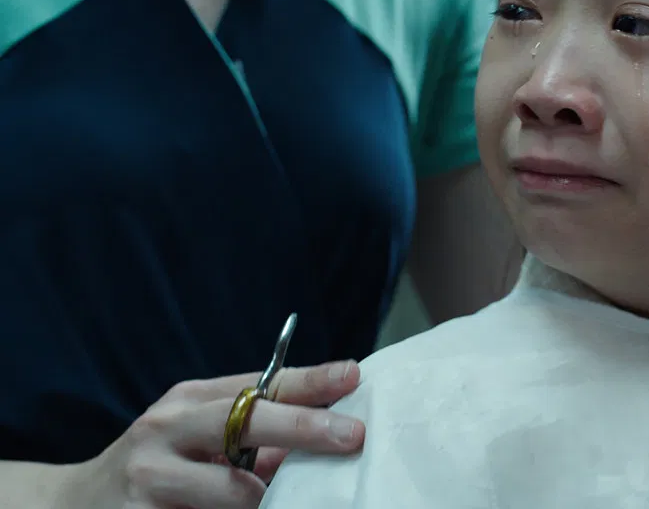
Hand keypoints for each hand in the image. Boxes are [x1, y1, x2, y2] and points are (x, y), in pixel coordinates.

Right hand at [56, 361, 363, 508]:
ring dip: (271, 497)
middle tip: (352, 436)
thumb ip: (252, 436)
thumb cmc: (158, 467)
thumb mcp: (197, 438)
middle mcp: (166, 430)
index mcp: (189, 401)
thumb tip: (324, 440)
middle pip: (246, 422)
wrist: (72, 507)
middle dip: (303, 428)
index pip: (260, 385)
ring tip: (294, 498)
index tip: (353, 376)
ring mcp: (149, 477)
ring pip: (234, 489)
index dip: (309, 381)